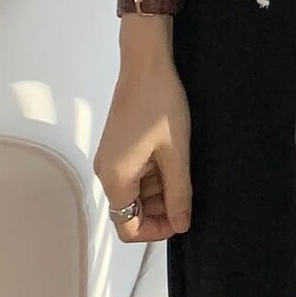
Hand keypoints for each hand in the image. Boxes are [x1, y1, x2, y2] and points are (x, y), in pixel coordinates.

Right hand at [93, 51, 192, 242]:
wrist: (146, 65)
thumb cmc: (161, 107)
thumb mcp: (176, 154)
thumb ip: (179, 194)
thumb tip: (181, 225)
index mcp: (115, 179)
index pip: (128, 228)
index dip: (156, 231)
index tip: (182, 218)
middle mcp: (106, 173)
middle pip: (131, 210)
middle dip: (161, 209)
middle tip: (189, 193)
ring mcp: (111, 158)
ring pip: (136, 191)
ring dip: (160, 189)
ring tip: (183, 169)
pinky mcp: (118, 145)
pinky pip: (135, 172)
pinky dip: (155, 173)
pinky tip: (174, 157)